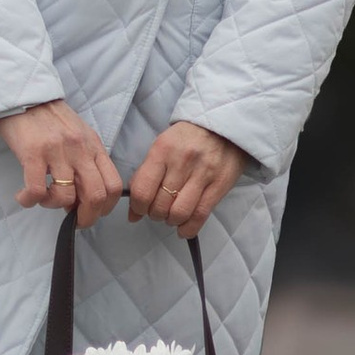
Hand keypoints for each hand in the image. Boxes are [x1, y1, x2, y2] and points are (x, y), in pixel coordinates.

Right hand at [0, 100, 124, 225]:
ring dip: (53, 206)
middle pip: (95, 196)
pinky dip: (29, 201)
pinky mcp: (33, 153)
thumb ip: (86, 160)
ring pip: (65, 197)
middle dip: (86, 217)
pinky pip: (36, 191)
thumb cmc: (50, 118)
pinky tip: (24, 197)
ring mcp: (57, 151)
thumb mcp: (79, 134)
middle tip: (72, 220)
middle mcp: (79, 149)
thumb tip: (85, 195)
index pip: (113, 185)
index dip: (106, 207)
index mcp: (93, 146)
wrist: (24, 94)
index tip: (92, 213)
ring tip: (42, 199)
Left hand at [127, 121, 246, 237]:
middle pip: (160, 205)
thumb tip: (133, 211)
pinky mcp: (219, 185)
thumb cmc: (187, 138)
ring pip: (179, 213)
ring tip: (171, 216)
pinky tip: (183, 227)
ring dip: (171, 221)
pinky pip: (200, 216)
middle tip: (157, 211)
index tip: (139, 209)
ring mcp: (203, 174)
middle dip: (155, 215)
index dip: (137, 207)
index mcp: (163, 150)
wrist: (222, 125)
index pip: (142, 190)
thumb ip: (145, 176)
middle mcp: (182, 161)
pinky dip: (188, 228)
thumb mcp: (162, 147)